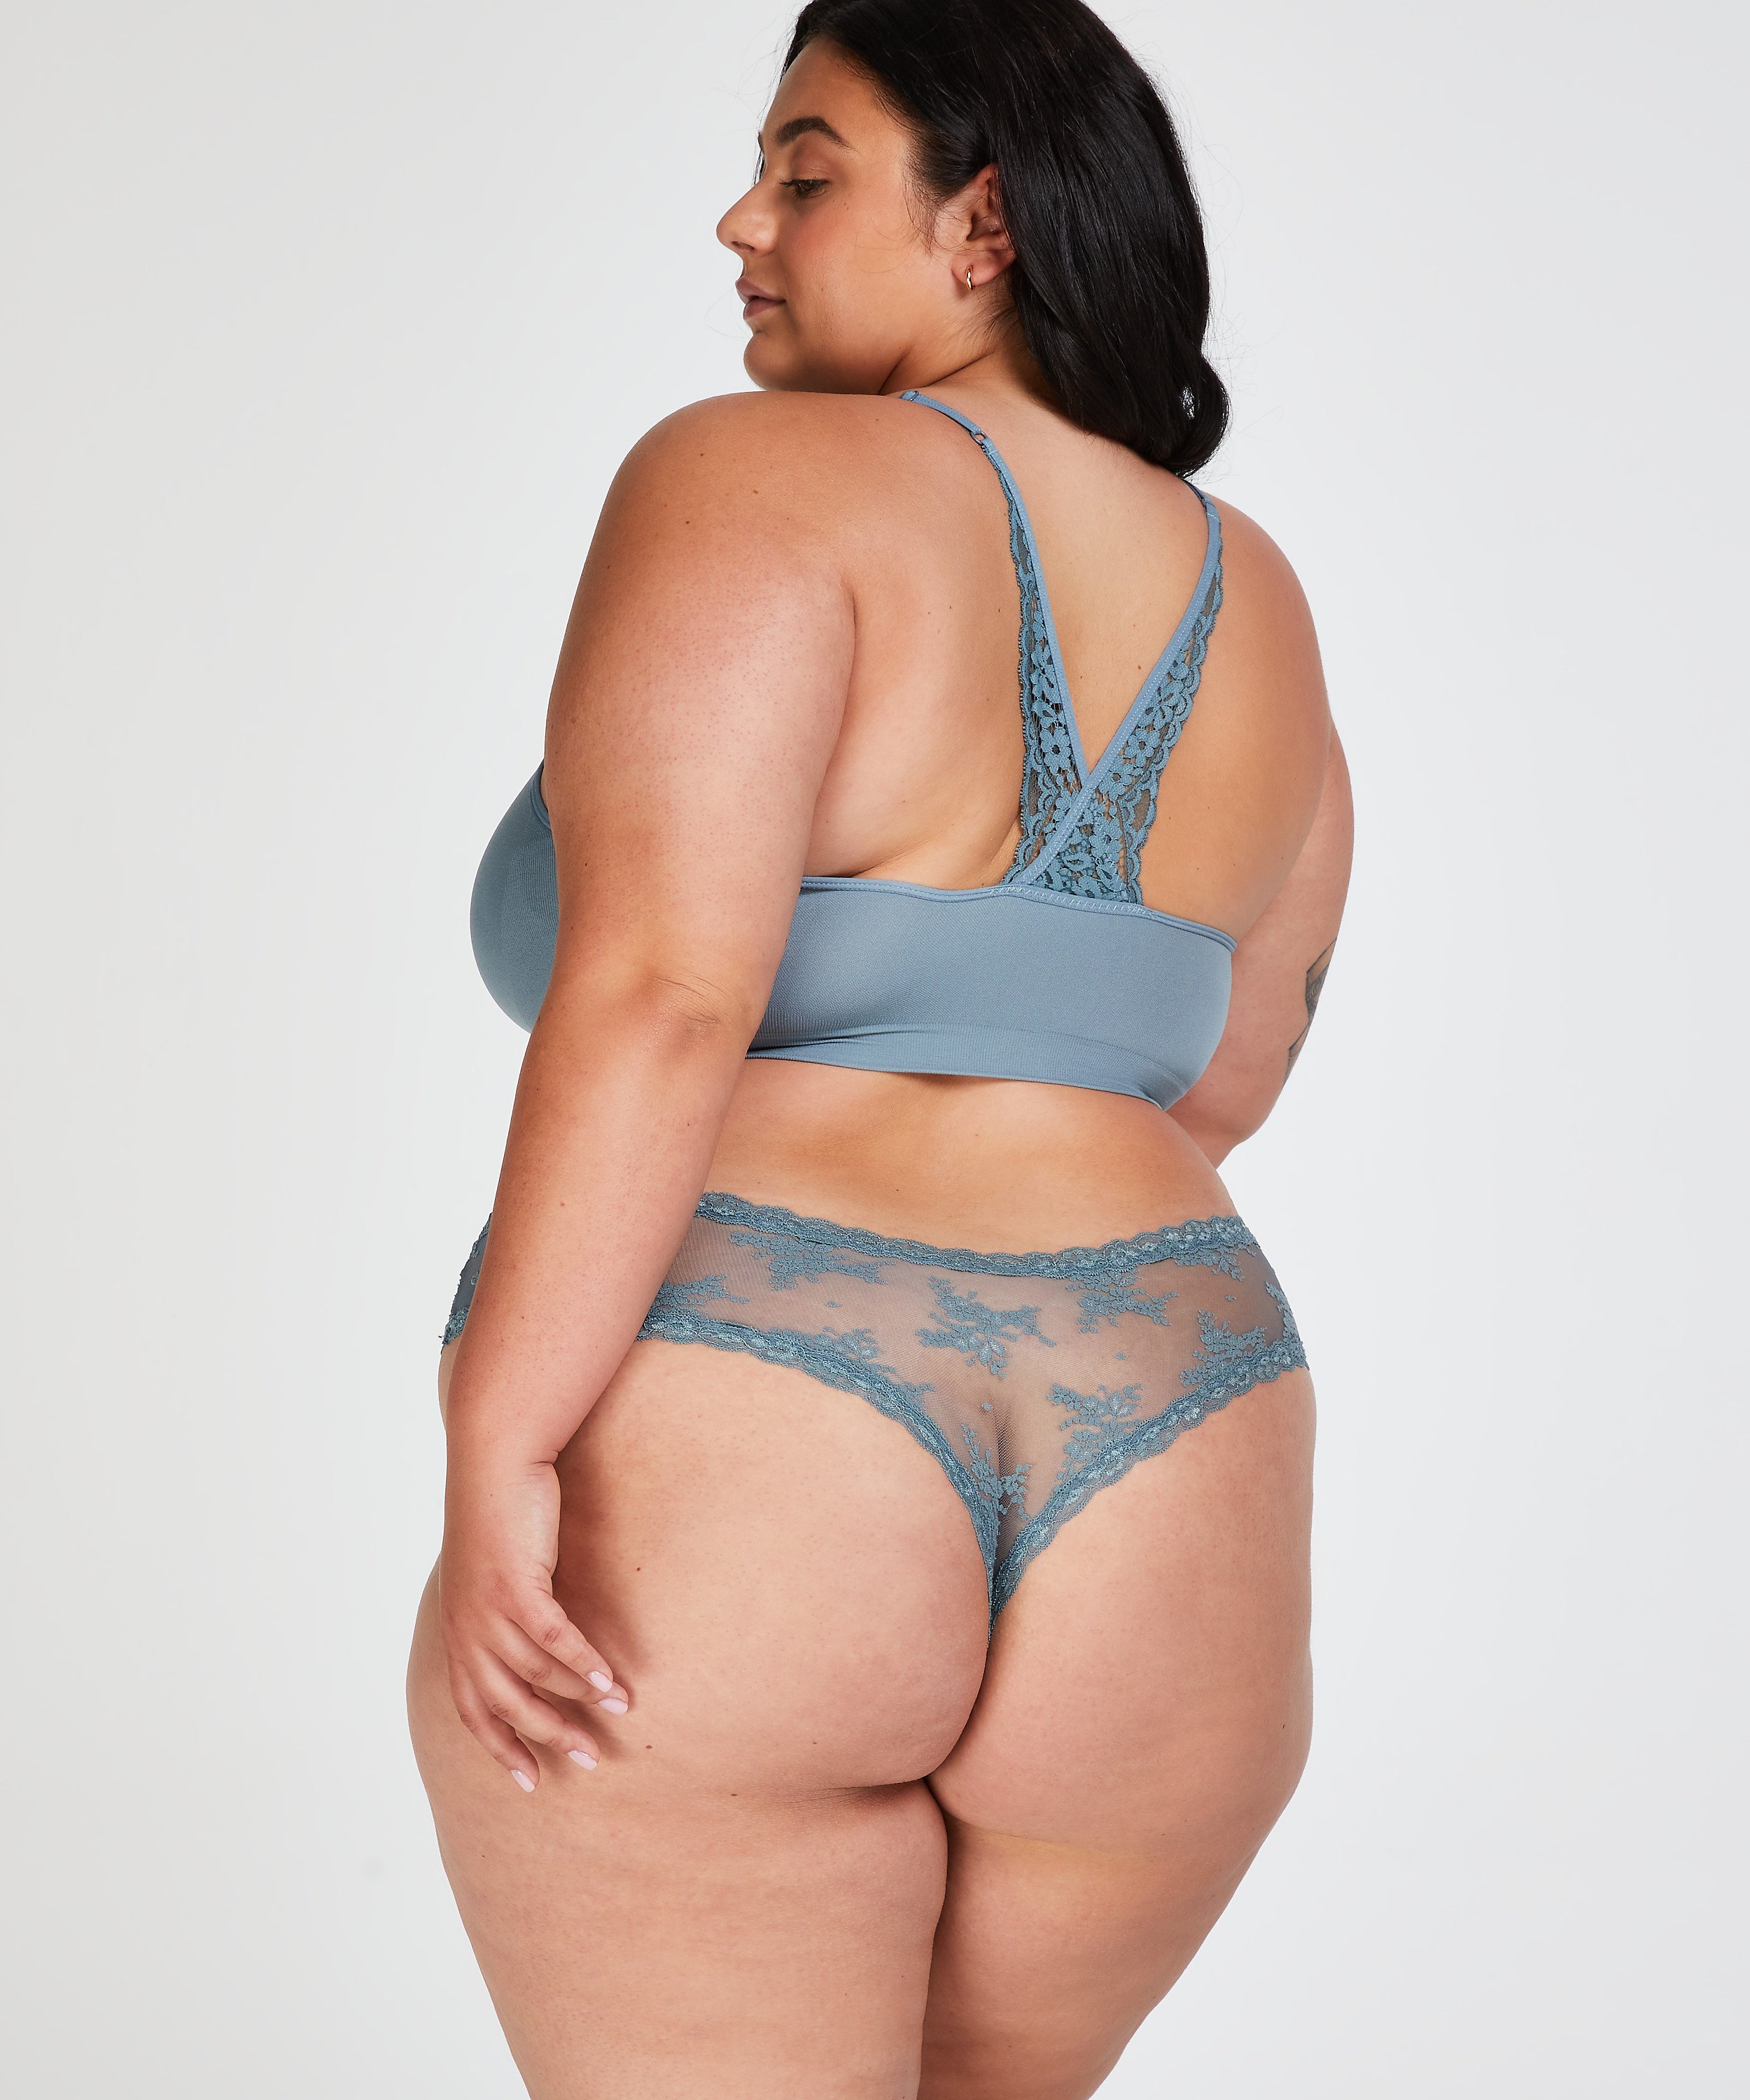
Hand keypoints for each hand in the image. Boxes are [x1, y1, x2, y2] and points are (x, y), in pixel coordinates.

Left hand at [439, 1454, 629, 1790]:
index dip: (499, 1748)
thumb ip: (499, 1610)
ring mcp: (488, 1609)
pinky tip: (610, 1678)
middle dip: (548, 1736)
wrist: (491, 1460)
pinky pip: (554, 1640)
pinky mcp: (515, 1586)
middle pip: (505, 1704)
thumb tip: (524, 1640)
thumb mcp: (488, 1571)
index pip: (472, 1709)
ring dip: (579, 1697)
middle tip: (588, 1759)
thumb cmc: (496, 1512)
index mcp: (457, 1631)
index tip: (528, 1782)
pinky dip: (583, 1664)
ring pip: (534, 1675)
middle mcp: (466, 1629)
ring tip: (619, 1708)